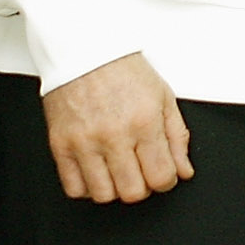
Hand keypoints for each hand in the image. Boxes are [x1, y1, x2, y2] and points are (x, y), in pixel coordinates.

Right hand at [42, 52, 193, 202]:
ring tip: (117, 169)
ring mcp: (84, 141)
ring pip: (103, 195)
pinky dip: (87, 186)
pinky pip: (74, 187)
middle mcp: (114, 134)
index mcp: (143, 121)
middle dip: (141, 186)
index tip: (162, 173)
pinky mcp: (61, 144)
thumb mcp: (162, 96)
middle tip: (140, 170)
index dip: (166, 181)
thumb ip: (176, 137)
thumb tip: (183, 171)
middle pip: (132, 192)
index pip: (161, 176)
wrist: (84, 49)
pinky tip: (95, 169)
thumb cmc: (123, 69)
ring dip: (114, 188)